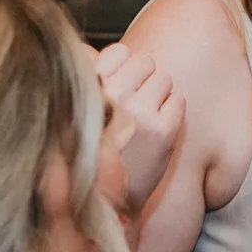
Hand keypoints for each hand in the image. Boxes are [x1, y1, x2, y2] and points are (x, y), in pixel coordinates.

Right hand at [95, 43, 184, 213]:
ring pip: (164, 78)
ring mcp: (140, 113)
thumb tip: (86, 49)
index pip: (118, 51)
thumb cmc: (89, 154)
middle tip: (137, 103)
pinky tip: (158, 129)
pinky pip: (178, 100)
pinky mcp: (163, 131)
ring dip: (159, 94)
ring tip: (146, 117)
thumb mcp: (73, 113)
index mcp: (88, 88)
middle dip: (144, 79)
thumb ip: (82, 77)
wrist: (103, 202)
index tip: (121, 85)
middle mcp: (113, 96)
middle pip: (145, 62)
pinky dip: (172, 111)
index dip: (123, 67)